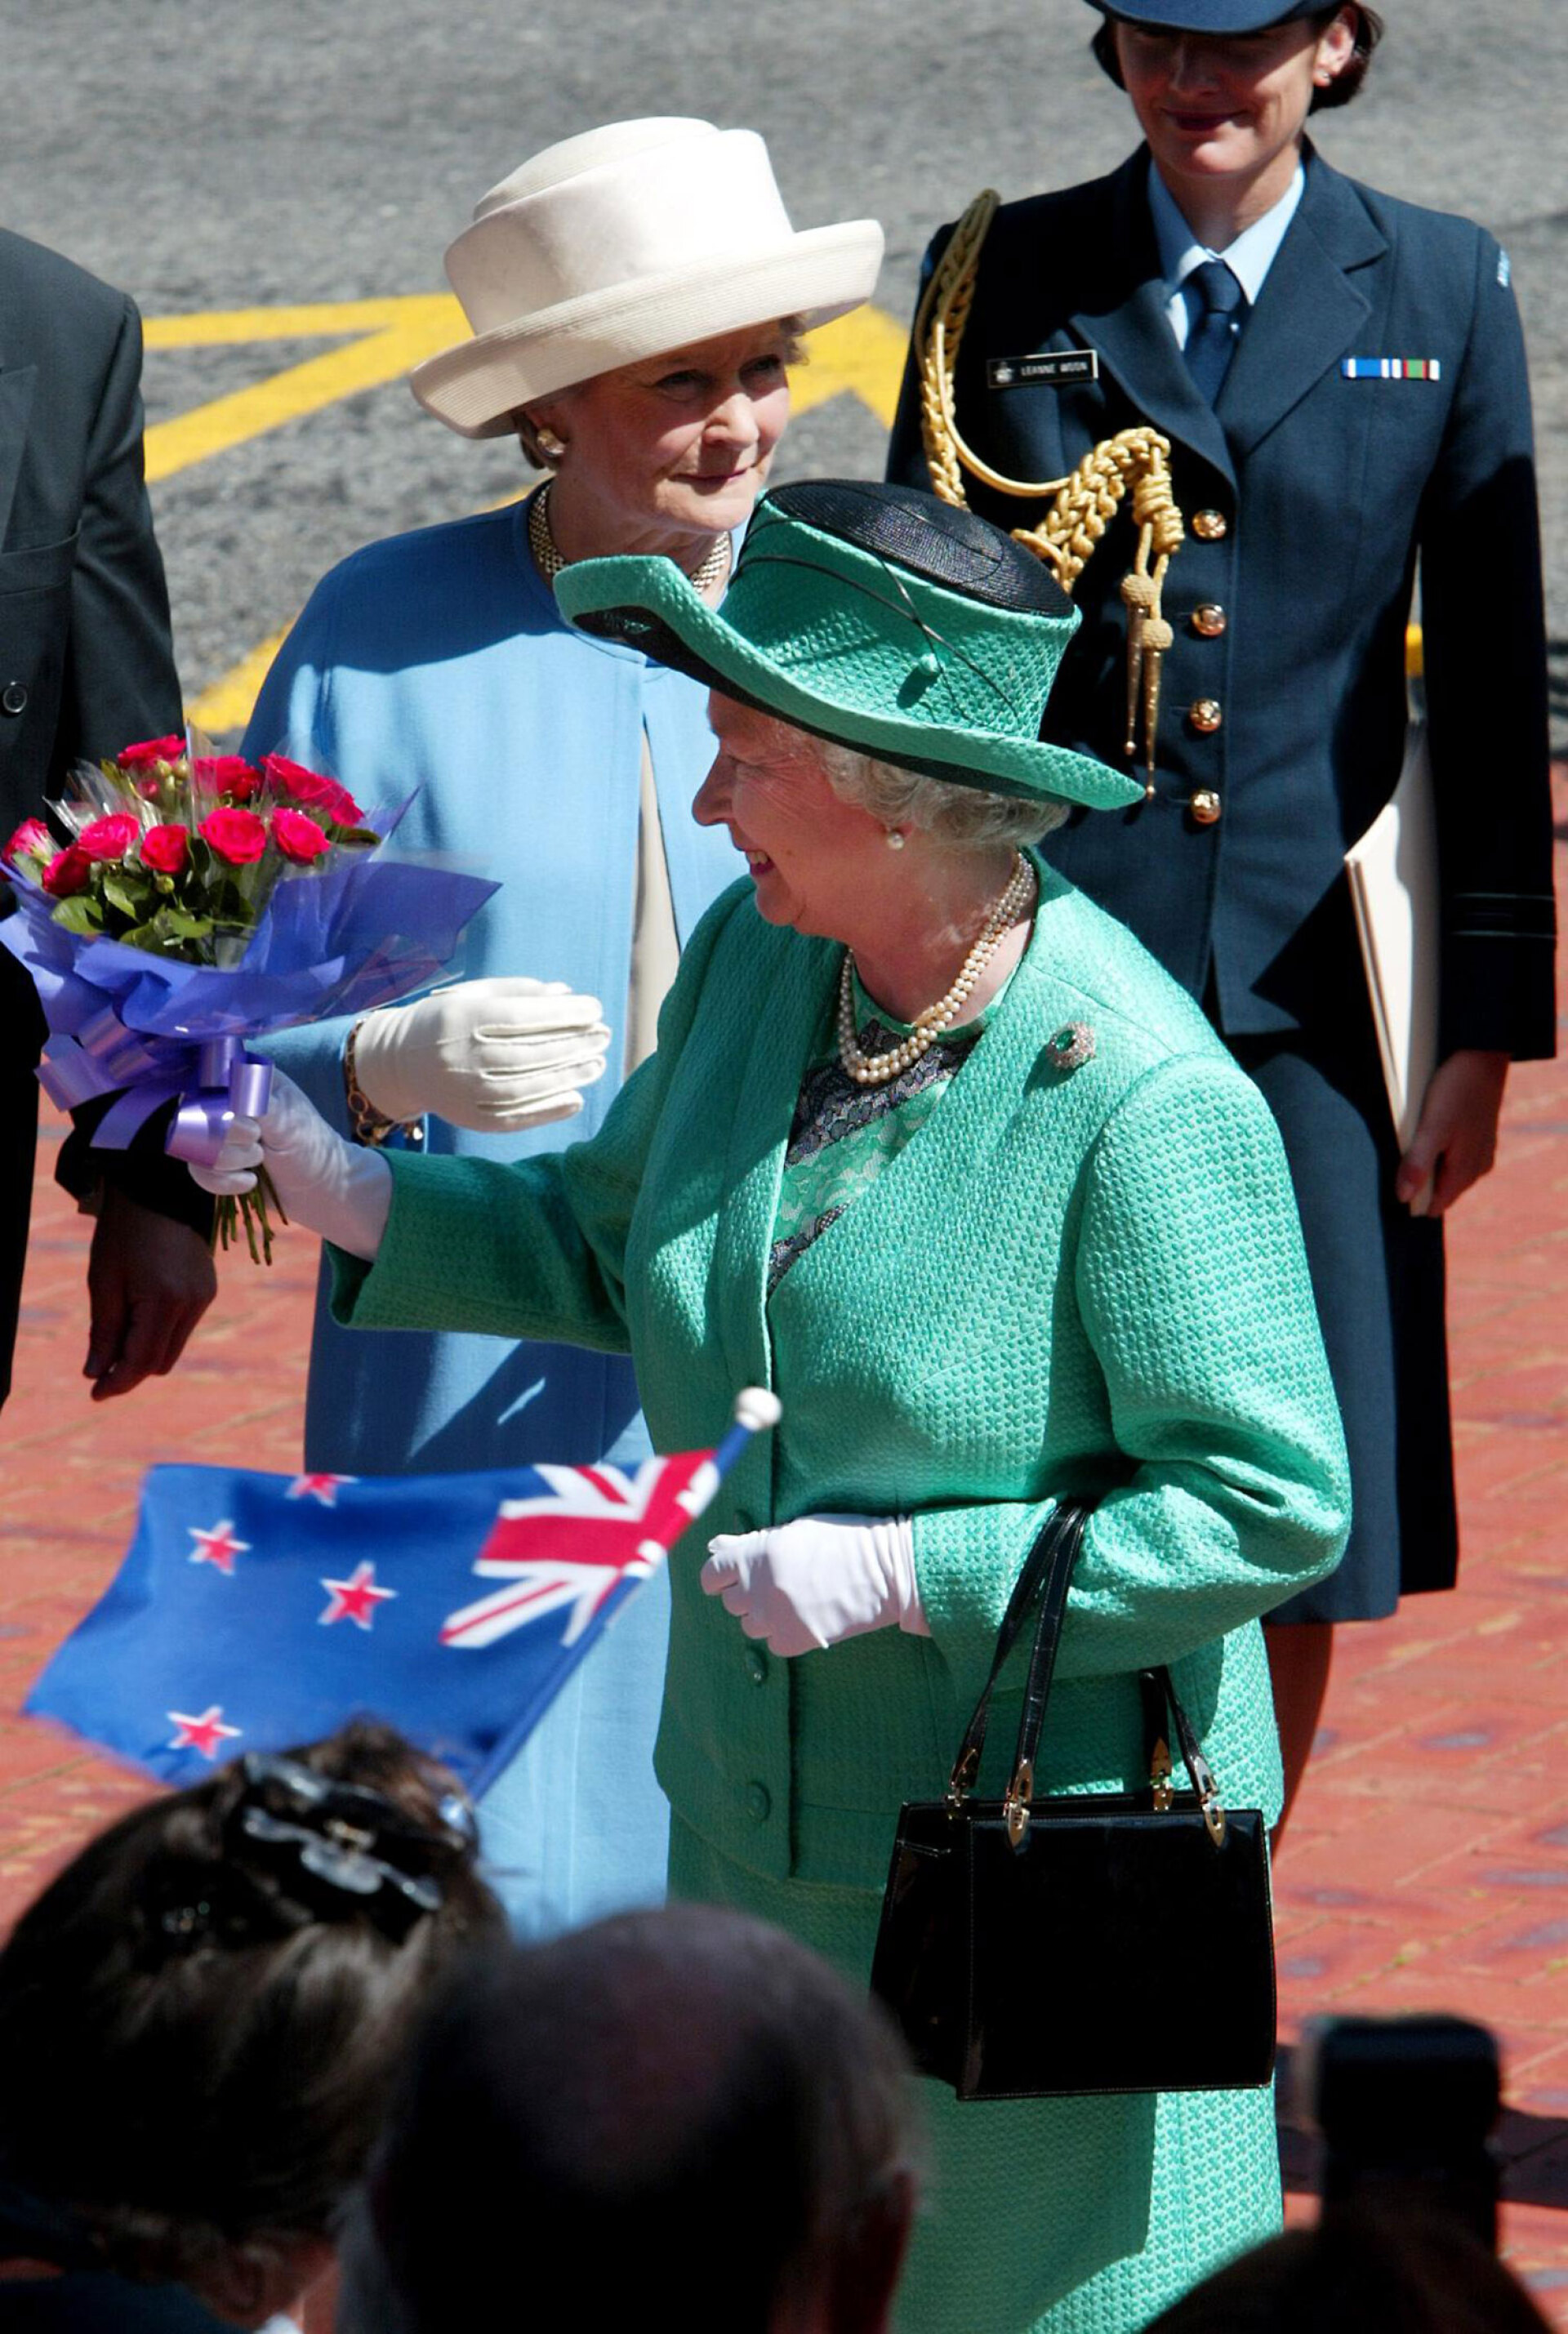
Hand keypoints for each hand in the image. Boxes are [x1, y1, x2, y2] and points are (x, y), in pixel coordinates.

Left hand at [84, 1189, 217, 1400]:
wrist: (159, 1188)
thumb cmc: (123, 1232)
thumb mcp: (103, 1282)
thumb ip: (104, 1332)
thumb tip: (96, 1373)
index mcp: (165, 1301)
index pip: (141, 1361)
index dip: (116, 1382)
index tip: (94, 1394)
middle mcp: (193, 1303)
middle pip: (160, 1362)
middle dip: (130, 1370)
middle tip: (99, 1369)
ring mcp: (205, 1296)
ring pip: (173, 1348)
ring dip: (145, 1352)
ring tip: (115, 1338)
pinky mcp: (208, 1289)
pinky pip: (183, 1327)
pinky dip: (160, 1333)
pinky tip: (138, 1316)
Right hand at [187, 1070, 391, 1260]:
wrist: (319, 1189)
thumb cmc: (311, 1147)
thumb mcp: (289, 1122)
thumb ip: (258, 1103)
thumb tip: (230, 1092)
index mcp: (247, 1078)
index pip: (210, 1078)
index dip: (220, 1104)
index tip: (249, 1123)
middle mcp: (228, 1100)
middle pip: (195, 1113)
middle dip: (226, 1137)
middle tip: (258, 1142)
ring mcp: (218, 1131)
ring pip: (193, 1144)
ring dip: (227, 1160)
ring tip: (258, 1161)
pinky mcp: (213, 1161)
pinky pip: (197, 1170)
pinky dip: (222, 1182)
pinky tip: (249, 1182)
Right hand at [351, 979, 611, 1132]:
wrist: (399, 1062)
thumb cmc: (446, 1021)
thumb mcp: (473, 995)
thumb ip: (519, 992)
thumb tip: (566, 993)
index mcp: (462, 1018)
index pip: (523, 1017)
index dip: (564, 1013)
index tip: (595, 1008)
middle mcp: (463, 1055)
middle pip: (529, 1052)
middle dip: (573, 1043)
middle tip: (604, 1036)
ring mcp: (465, 1091)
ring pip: (526, 1086)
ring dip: (568, 1076)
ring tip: (597, 1064)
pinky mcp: (469, 1118)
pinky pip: (514, 1117)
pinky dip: (548, 1110)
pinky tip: (575, 1098)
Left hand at [701, 1514, 927, 1656]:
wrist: (886, 1569)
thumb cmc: (843, 1540)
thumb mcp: (795, 1530)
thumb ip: (750, 1543)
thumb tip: (714, 1548)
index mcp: (756, 1555)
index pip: (710, 1576)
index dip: (720, 1576)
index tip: (732, 1577)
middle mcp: (759, 1588)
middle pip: (730, 1602)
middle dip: (747, 1594)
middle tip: (777, 1583)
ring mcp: (777, 1617)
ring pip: (750, 1625)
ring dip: (764, 1615)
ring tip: (795, 1599)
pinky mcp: (796, 1640)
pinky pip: (773, 1644)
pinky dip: (784, 1634)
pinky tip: (807, 1616)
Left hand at [1395, 1048, 1508, 1215]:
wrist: (1483, 1057)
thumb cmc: (1456, 1091)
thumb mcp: (1432, 1128)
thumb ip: (1418, 1163)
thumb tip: (1404, 1198)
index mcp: (1465, 1171)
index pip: (1436, 1206)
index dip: (1412, 1203)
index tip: (1390, 1193)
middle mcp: (1477, 1167)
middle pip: (1443, 1191)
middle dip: (1419, 1186)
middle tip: (1395, 1168)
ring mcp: (1480, 1152)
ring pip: (1450, 1175)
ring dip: (1429, 1169)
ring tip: (1407, 1153)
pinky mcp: (1479, 1137)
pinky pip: (1456, 1158)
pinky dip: (1440, 1155)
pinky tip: (1428, 1141)